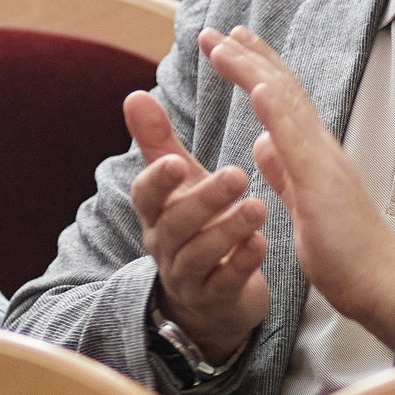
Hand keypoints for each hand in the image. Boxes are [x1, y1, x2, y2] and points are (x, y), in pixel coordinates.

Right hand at [123, 89, 269, 361]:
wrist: (211, 297)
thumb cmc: (197, 226)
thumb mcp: (179, 184)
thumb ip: (158, 142)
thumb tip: (134, 95)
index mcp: (156, 214)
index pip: (145, 197)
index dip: (158, 181)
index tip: (176, 161)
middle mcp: (165, 246)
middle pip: (175, 225)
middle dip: (204, 199)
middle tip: (237, 175)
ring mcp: (188, 277)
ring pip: (200, 255)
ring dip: (228, 230)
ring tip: (257, 207)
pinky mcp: (215, 299)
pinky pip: (225, 284)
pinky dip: (242, 264)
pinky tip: (261, 244)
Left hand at [201, 26, 394, 344]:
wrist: (379, 281)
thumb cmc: (344, 248)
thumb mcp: (303, 200)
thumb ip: (284, 169)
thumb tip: (261, 142)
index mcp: (312, 152)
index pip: (282, 98)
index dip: (256, 67)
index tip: (231, 42)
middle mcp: (320, 148)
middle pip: (282, 88)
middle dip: (247, 56)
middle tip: (214, 31)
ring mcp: (323, 162)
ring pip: (287, 104)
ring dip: (254, 70)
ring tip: (227, 43)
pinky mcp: (321, 186)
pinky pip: (297, 143)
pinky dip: (277, 111)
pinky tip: (258, 88)